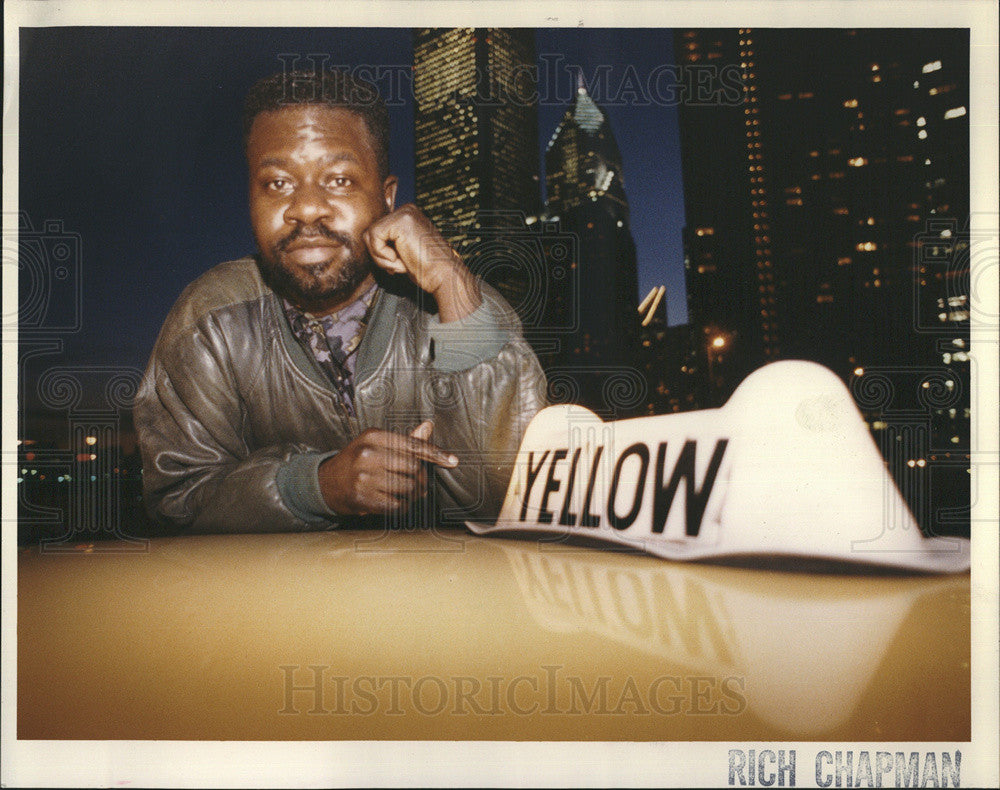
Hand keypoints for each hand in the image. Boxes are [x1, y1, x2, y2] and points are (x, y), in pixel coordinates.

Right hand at [317, 421, 457, 514]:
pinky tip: (398, 501)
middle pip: (413, 467)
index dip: (435, 454)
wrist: (326, 483)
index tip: (452, 461)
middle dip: (422, 478)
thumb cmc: (356, 460)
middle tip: (420, 483)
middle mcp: (367, 454)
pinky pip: (397, 504)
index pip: (412, 445)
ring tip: (408, 493)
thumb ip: (404, 440)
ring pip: (407, 488)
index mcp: (373, 436)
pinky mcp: (363, 498)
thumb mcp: (376, 444)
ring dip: (414, 494)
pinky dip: (403, 505)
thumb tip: (428, 427)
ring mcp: (364, 477)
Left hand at [363, 203, 480, 322]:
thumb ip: (390, 242)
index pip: (378, 232)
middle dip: (380, 255)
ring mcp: (404, 213)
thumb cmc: (426, 269)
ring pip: (370, 236)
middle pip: (371, 232)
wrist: (443, 275)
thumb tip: (368, 243)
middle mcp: (406, 210)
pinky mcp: (400, 222)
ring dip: (381, 257)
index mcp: (408, 215)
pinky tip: (400, 261)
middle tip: (398, 266)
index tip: (398, 265)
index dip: (382, 253)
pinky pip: (374, 238)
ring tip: (400, 264)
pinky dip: (382, 256)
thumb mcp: (405, 250)